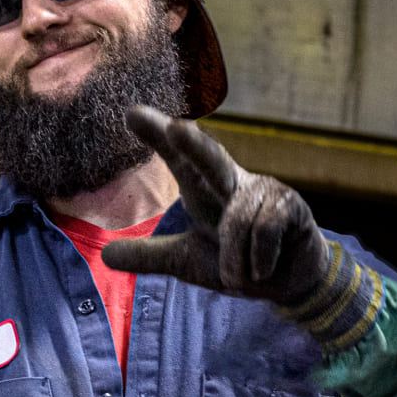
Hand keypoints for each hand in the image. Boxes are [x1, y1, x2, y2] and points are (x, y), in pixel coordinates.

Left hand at [99, 104, 328, 303]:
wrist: (288, 283)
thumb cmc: (238, 261)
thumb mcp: (187, 261)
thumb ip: (150, 256)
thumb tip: (105, 255)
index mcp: (205, 189)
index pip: (178, 160)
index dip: (157, 136)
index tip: (131, 114)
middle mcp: (233, 181)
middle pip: (211, 159)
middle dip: (195, 145)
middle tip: (176, 129)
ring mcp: (265, 189)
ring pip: (238, 223)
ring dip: (234, 261)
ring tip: (241, 276)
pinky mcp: (291, 205)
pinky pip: (264, 233)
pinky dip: (258, 261)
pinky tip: (264, 268)